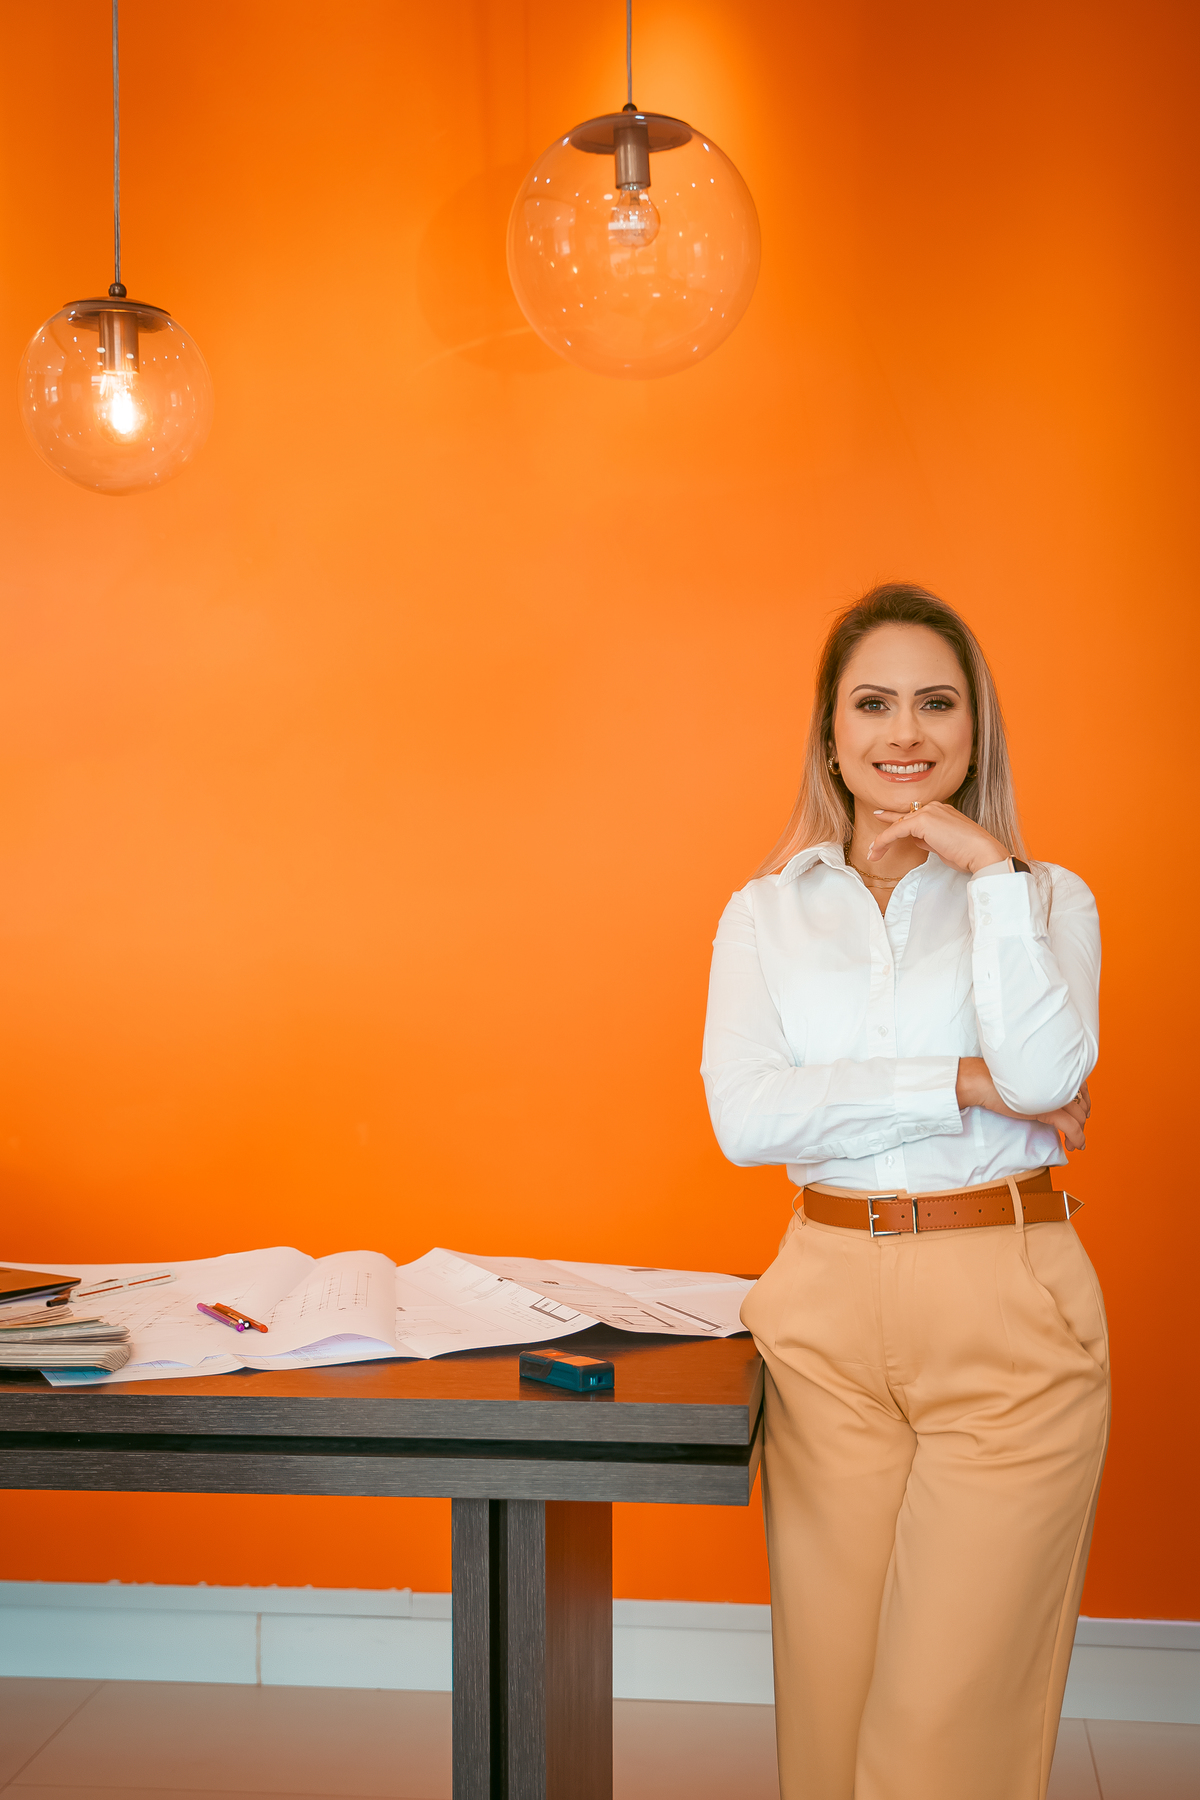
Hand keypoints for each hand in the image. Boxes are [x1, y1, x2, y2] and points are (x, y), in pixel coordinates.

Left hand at [869, 800, 1007, 874]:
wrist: (981, 852)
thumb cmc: (967, 853)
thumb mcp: (944, 845)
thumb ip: (929, 839)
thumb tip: (917, 839)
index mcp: (941, 810)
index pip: (914, 815)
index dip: (895, 818)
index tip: (881, 817)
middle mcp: (934, 807)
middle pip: (903, 819)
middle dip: (887, 834)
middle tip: (872, 846)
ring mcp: (929, 812)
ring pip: (898, 825)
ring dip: (883, 841)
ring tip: (872, 854)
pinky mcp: (922, 821)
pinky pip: (897, 830)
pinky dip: (884, 840)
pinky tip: (876, 850)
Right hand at [956, 1057, 1090, 1150]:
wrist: (982, 1082)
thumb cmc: (997, 1080)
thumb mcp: (1023, 1079)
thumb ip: (1039, 1084)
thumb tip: (1047, 1095)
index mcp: (1053, 1070)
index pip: (1082, 1085)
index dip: (1086, 1100)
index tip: (1084, 1110)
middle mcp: (1057, 1081)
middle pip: (1082, 1103)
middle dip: (1083, 1119)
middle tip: (1079, 1129)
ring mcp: (1053, 1096)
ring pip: (1079, 1117)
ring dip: (1080, 1132)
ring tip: (1075, 1143)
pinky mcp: (1047, 1110)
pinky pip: (1070, 1127)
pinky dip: (1077, 1138)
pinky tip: (1076, 1146)